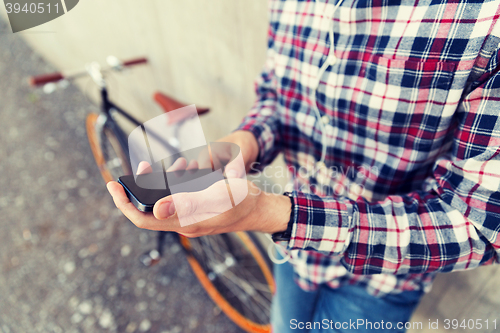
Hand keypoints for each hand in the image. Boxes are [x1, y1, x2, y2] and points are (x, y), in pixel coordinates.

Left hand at [106, 131, 290, 236]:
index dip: (124, 204)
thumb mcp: (217, 197)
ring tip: (165, 164)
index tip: (113, 186)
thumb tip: (156, 210)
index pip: (143, 219)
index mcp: (184, 222)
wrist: (259, 209)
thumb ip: (188, 203)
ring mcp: (189, 218)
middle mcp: (183, 223)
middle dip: (140, 188)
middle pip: (150, 209)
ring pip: (162, 202)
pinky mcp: (195, 211)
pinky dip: (172, 183)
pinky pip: (175, 198)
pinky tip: (182, 168)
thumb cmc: (241, 201)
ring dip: (158, 183)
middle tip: (138, 168)